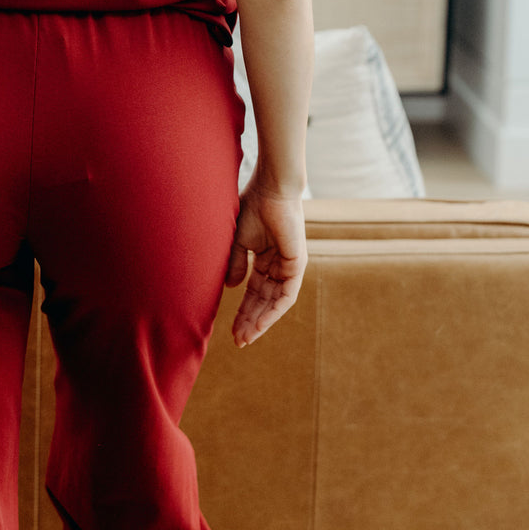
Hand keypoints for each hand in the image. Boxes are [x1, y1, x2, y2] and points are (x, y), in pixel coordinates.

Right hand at [225, 161, 307, 346]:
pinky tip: (260, 324)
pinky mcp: (297, 265)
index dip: (243, 311)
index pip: (254, 292)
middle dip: (250, 321)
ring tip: (245, 337)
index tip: (231, 330)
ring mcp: (289, 267)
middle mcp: (279, 266)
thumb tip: (231, 288)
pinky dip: (273, 312)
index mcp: (266, 259)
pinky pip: (286, 296)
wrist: (270, 189)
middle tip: (237, 340)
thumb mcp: (238, 240)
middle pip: (264, 301)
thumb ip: (236, 264)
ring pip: (275, 303)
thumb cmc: (254, 206)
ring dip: (260, 321)